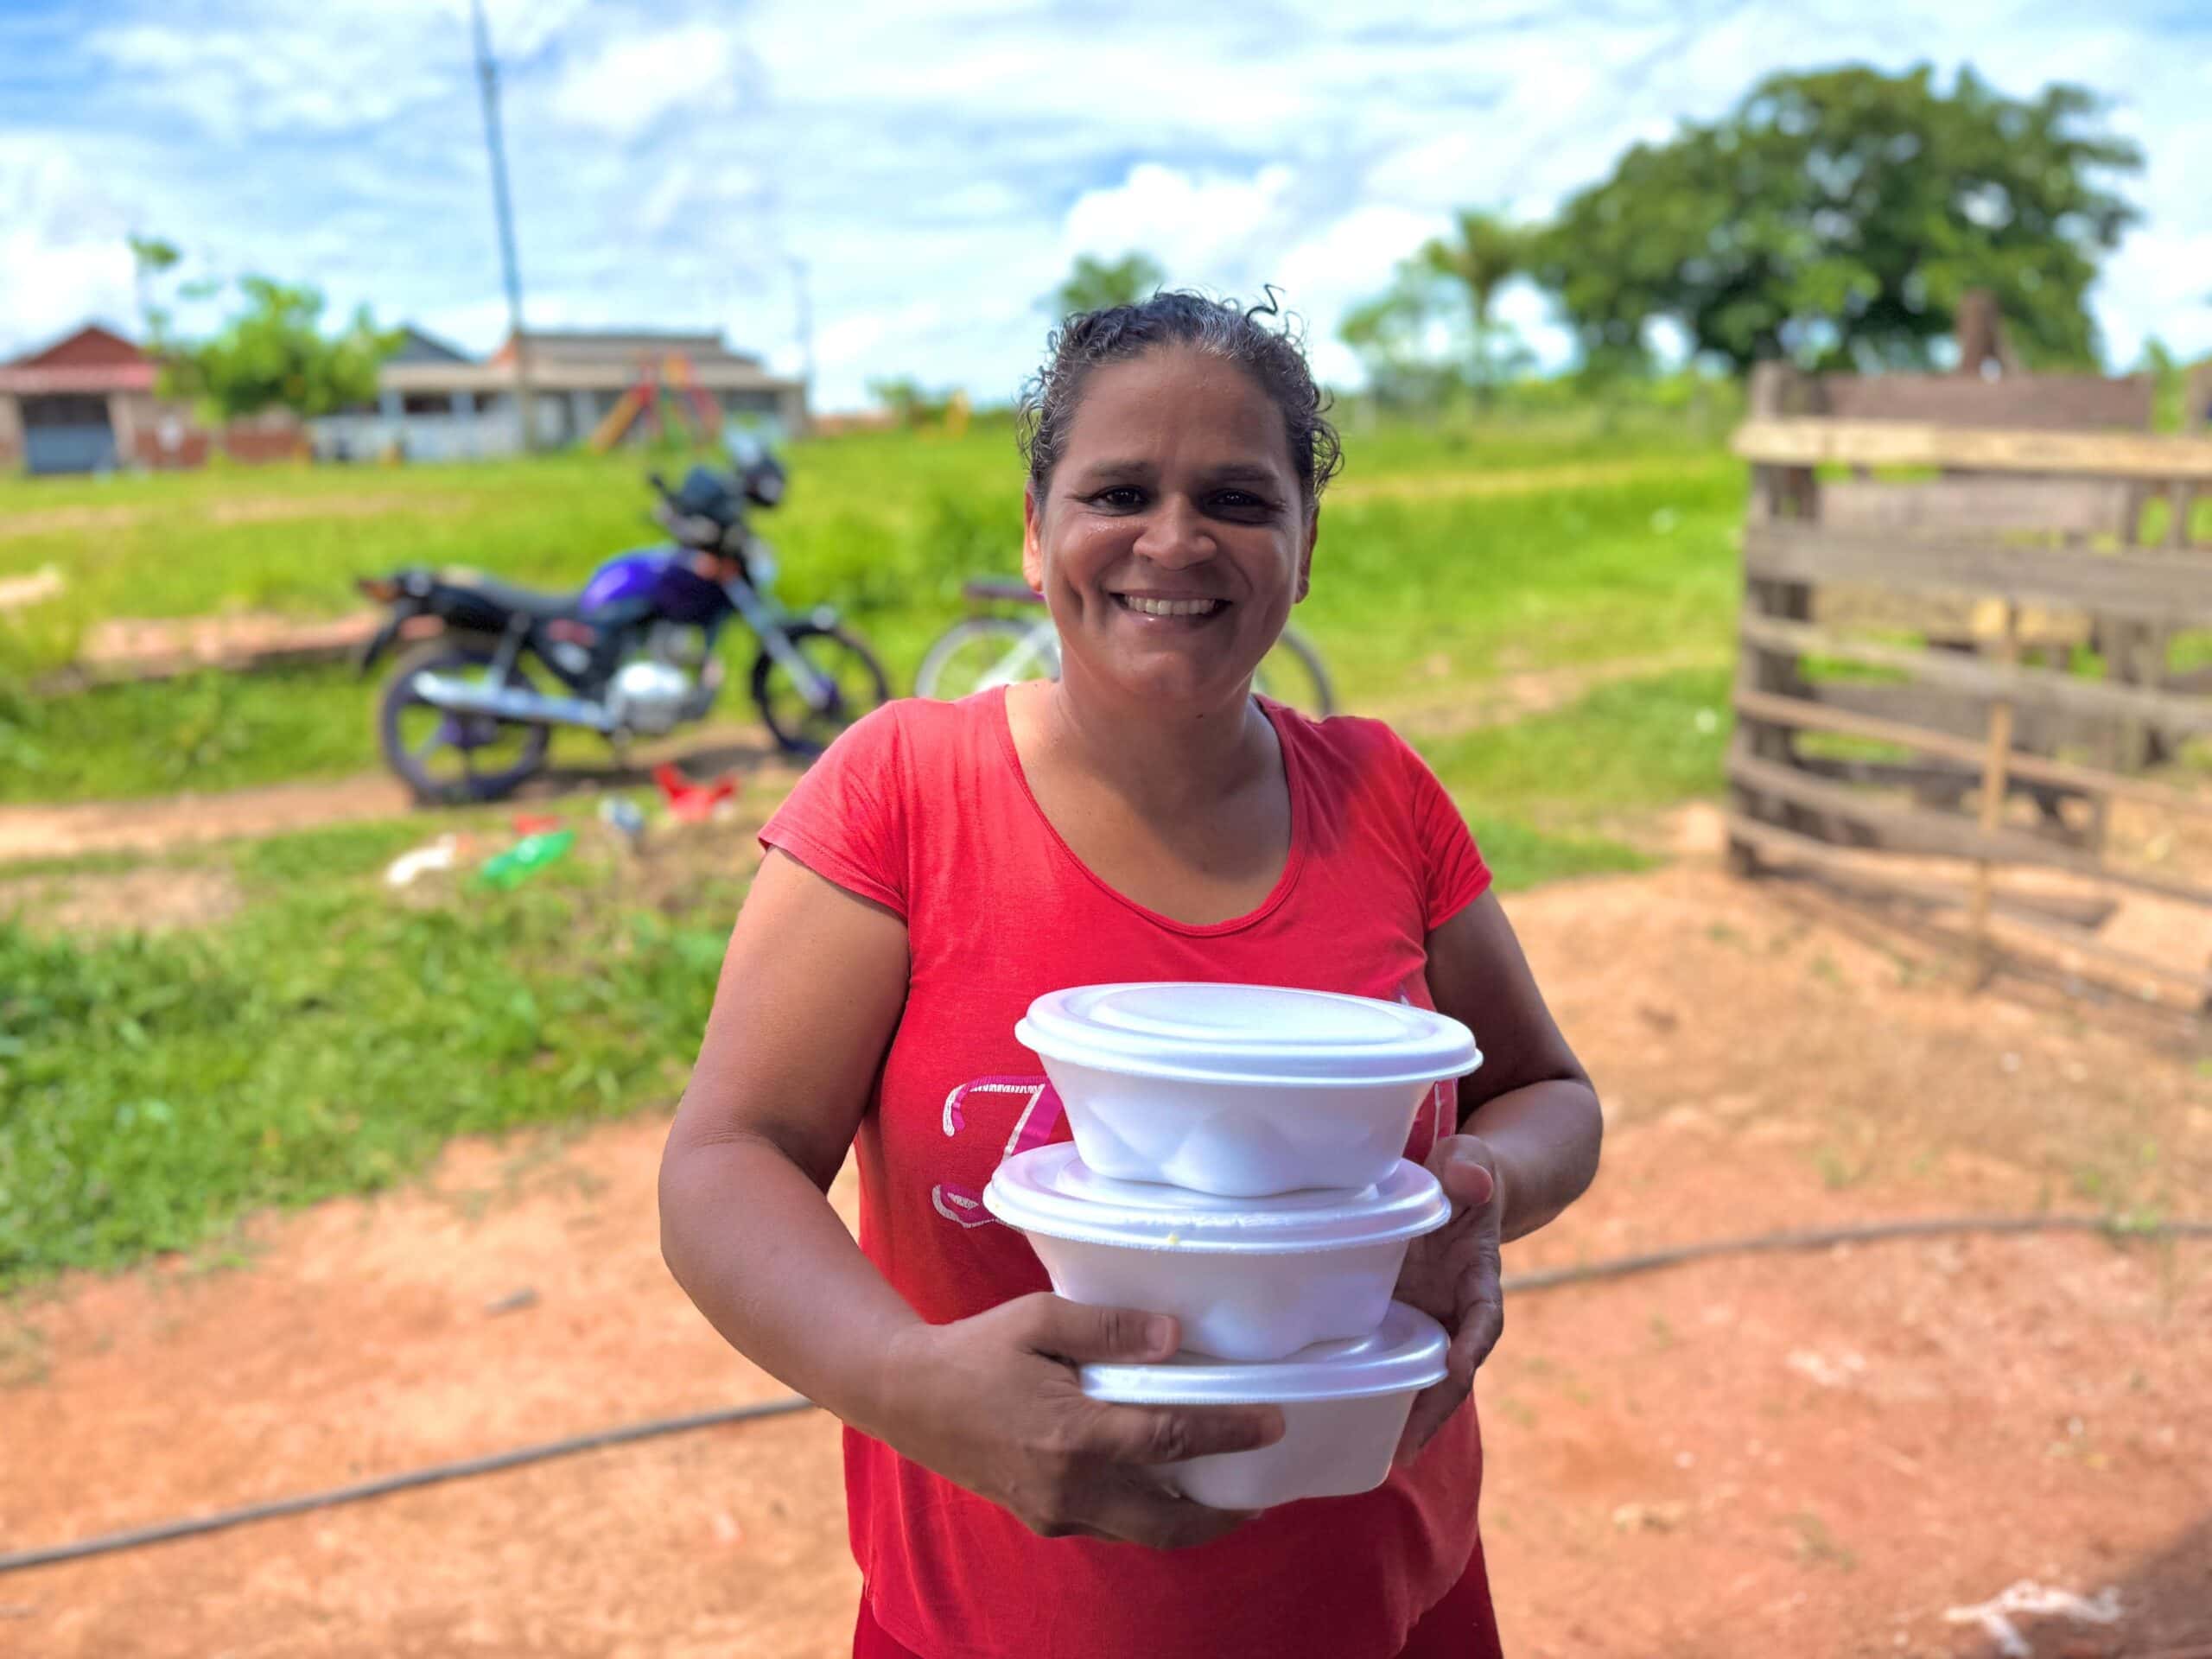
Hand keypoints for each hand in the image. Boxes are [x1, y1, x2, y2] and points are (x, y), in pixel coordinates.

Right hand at [879, 1293, 1284, 1548]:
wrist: (907, 1397)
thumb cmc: (975, 1349)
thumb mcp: (1040, 1318)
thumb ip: (1108, 1328)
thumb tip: (1174, 1337)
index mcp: (1073, 1435)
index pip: (1170, 1441)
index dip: (1229, 1433)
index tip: (1274, 1424)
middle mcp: (1070, 1487)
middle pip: (1168, 1521)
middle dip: (1223, 1516)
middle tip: (1263, 1494)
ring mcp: (1054, 1511)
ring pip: (1140, 1532)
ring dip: (1187, 1521)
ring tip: (1225, 1495)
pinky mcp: (1042, 1519)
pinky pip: (1109, 1526)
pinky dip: (1145, 1514)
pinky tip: (1163, 1488)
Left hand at [1392, 1133, 1504, 1464]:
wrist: (1454, 1186)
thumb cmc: (1462, 1173)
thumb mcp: (1468, 1161)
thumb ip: (1470, 1166)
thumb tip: (1472, 1180)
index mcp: (1478, 1271)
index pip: (1484, 1313)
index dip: (1475, 1342)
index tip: (1462, 1367)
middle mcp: (1455, 1304)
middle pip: (1454, 1364)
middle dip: (1436, 1406)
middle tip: (1410, 1446)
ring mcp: (1427, 1315)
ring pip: (1424, 1371)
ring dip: (1411, 1413)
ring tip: (1389, 1454)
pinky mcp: (1397, 1315)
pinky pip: (1390, 1354)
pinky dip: (1379, 1385)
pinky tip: (1349, 1413)